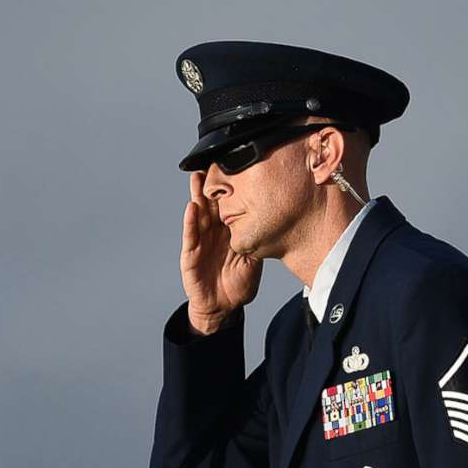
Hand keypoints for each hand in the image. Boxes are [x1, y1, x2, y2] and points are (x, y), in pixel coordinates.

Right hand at [180, 172, 261, 334]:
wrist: (224, 307)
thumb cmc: (238, 283)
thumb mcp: (254, 259)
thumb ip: (258, 240)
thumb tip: (276, 223)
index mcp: (228, 230)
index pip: (228, 204)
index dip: (229, 187)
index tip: (232, 166)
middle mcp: (213, 232)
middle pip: (211, 203)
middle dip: (210, 184)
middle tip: (210, 161)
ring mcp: (200, 242)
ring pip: (198, 214)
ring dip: (197, 196)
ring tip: (197, 177)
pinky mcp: (191, 255)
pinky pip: (191, 236)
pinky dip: (190, 222)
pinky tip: (191, 208)